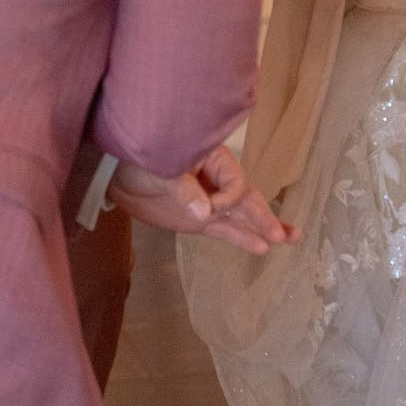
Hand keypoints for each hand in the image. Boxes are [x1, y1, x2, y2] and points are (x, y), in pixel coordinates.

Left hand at [106, 146, 298, 254]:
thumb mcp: (159, 168)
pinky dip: (241, 238)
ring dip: (264, 226)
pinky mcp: (198, 220)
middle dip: (264, 216)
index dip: (227, 199)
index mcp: (211, 158)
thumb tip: (204, 211)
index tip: (207, 208)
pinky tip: (259, 247)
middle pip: (246, 198)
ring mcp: (208, 201)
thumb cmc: (138, 158)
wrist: (113, 175)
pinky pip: (225, 229)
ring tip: (291, 238)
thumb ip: (182, 189)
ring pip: (242, 215)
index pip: (234, 183)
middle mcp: (215, 180)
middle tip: (282, 234)